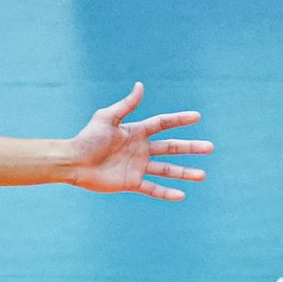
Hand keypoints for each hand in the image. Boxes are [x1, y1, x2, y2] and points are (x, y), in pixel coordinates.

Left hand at [67, 83, 212, 200]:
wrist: (72, 162)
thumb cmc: (87, 139)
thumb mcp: (106, 118)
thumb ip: (126, 105)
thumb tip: (141, 86)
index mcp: (136, 132)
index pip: (163, 124)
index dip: (179, 119)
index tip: (197, 116)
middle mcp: (140, 149)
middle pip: (171, 147)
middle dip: (191, 148)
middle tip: (210, 147)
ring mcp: (137, 167)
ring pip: (167, 170)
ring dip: (185, 173)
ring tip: (202, 175)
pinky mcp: (131, 183)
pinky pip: (152, 188)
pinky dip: (166, 193)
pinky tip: (181, 195)